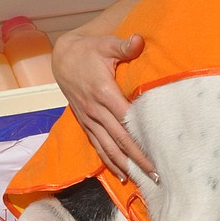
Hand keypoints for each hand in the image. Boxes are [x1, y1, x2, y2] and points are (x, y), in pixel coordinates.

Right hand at [51, 29, 157, 181]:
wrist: (62, 58)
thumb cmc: (88, 50)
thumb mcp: (105, 44)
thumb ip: (123, 46)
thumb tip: (139, 41)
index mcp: (103, 92)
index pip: (126, 119)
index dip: (140, 136)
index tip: (156, 150)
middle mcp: (95, 110)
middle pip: (119, 139)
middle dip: (138, 157)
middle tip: (157, 174)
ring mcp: (89, 119)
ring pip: (108, 147)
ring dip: (125, 165)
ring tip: (143, 179)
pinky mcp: (85, 123)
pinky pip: (97, 146)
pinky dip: (109, 161)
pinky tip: (121, 174)